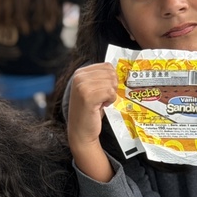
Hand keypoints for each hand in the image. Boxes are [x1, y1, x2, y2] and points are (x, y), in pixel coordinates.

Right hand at [67, 63, 118, 181]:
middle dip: (111, 86)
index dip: (110, 79)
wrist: (81, 131)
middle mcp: (79, 77)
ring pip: (111, 82)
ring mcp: (82, 86)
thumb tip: (117, 70)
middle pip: (110, 73)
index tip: (102, 90)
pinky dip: (110, 100)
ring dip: (110, 94)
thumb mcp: (92, 89)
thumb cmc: (89, 111)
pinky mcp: (88, 96)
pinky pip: (110, 92)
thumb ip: (100, 77)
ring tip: (100, 102)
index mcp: (80, 73)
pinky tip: (101, 106)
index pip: (107, 66)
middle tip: (102, 97)